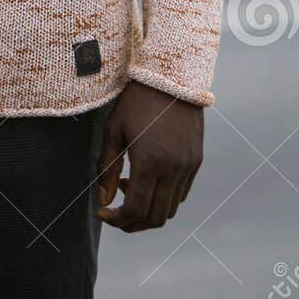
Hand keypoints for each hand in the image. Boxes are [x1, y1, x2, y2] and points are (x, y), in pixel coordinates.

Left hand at [96, 79, 202, 230]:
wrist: (173, 75)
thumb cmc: (138, 99)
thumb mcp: (115, 129)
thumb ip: (107, 168)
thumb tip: (103, 200)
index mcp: (150, 162)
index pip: (136, 210)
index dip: (116, 219)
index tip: (102, 212)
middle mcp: (173, 169)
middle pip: (155, 218)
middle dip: (132, 223)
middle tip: (115, 212)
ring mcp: (188, 166)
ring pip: (170, 209)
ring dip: (149, 210)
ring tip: (130, 187)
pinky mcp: (196, 160)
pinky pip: (181, 193)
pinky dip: (164, 197)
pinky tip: (149, 179)